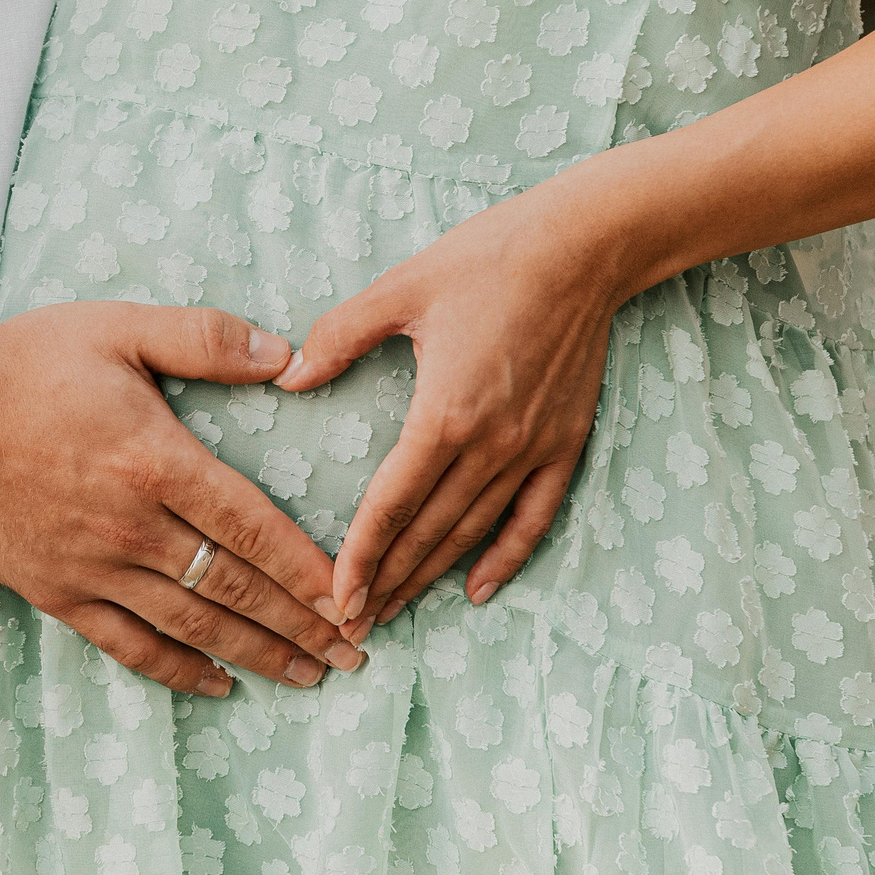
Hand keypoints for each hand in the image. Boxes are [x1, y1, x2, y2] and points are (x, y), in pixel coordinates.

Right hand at [0, 303, 361, 695]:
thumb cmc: (25, 365)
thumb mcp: (117, 328)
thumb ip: (204, 339)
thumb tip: (287, 354)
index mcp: (155, 460)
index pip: (251, 526)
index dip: (308, 569)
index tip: (354, 596)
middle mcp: (131, 525)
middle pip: (234, 586)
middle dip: (301, 624)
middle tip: (355, 652)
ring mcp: (92, 567)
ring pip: (191, 624)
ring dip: (256, 653)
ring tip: (308, 676)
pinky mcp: (56, 592)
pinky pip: (127, 645)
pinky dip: (177, 670)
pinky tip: (218, 685)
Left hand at [275, 179, 632, 635]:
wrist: (585, 246)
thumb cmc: (488, 258)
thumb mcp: (400, 288)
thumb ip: (338, 337)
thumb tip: (289, 378)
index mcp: (443, 413)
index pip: (391, 505)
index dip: (361, 558)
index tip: (335, 599)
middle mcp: (490, 445)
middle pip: (428, 532)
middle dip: (387, 583)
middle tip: (350, 627)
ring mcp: (532, 449)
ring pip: (473, 532)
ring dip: (432, 577)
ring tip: (396, 612)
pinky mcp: (565, 444)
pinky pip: (534, 517)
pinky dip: (506, 557)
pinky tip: (480, 589)